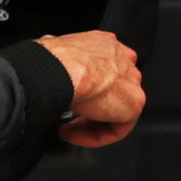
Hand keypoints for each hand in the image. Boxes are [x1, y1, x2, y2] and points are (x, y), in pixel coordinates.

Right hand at [36, 30, 144, 146]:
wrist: (62, 69)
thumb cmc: (54, 59)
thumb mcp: (54, 48)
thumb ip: (60, 53)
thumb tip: (47, 48)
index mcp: (106, 44)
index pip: (103, 68)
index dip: (86, 86)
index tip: (70, 95)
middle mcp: (123, 59)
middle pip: (110, 90)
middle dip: (90, 106)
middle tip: (68, 116)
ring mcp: (131, 81)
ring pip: (114, 110)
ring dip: (90, 123)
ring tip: (68, 128)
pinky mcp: (133, 104)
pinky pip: (116, 129)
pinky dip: (94, 136)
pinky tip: (74, 134)